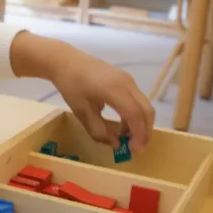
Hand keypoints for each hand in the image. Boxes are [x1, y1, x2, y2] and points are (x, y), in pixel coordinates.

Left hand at [9, 33, 153, 152]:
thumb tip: (117, 145)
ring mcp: (128, 79)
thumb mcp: (81, 111)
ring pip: (144, 105)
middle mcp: (127, 83)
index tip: (134, 151)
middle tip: (136, 148)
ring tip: (127, 138)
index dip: (138, 134)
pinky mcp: (126, 79)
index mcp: (114, 90)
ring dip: (140, 123)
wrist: (66, 61)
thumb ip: (99, 130)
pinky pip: (137, 100)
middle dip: (145, 131)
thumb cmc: (71, 85)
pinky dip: (135, 114)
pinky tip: (123, 125)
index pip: (135, 115)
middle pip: (146, 110)